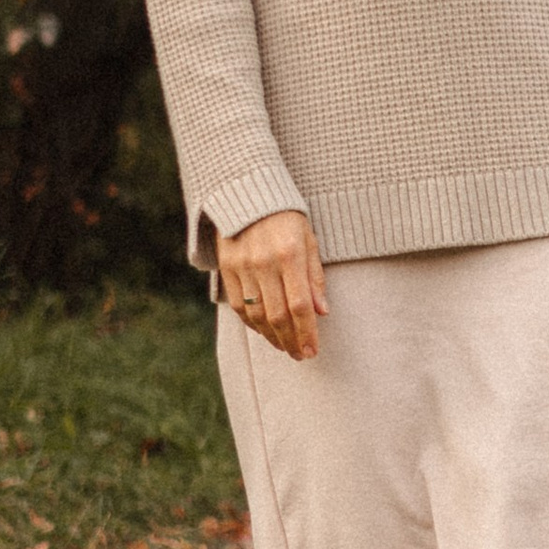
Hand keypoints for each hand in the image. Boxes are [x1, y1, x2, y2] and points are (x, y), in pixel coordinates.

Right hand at [217, 208, 326, 360]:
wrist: (246, 193)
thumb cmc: (286, 217)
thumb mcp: (308, 240)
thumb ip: (314, 276)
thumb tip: (321, 312)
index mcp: (290, 254)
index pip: (299, 304)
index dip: (307, 332)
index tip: (313, 350)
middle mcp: (264, 262)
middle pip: (277, 315)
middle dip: (291, 340)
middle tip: (301, 355)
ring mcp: (242, 267)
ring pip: (256, 315)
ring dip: (272, 337)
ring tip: (286, 347)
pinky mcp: (227, 268)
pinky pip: (239, 306)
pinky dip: (253, 324)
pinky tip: (265, 332)